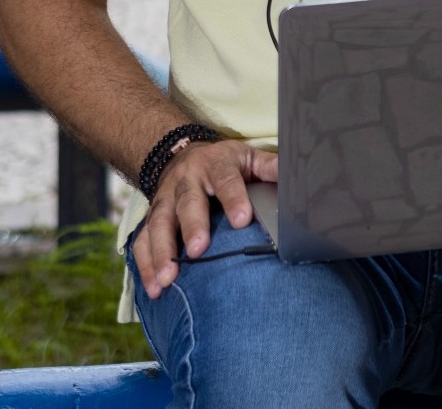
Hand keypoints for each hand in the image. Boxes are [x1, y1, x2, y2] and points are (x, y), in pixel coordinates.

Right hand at [131, 139, 278, 299]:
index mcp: (215, 164)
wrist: (183, 154)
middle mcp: (187, 181)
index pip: (226, 180)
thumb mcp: (248, 157)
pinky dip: (145, 264)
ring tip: (168, 279)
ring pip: (158, 224)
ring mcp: (165, 199)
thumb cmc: (225, 163)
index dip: (234, 199)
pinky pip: (143, 240)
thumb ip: (270, 167)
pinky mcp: (152, 217)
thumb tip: (297, 177)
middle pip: (188, 203)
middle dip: (192, 227)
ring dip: (162, 253)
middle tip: (200, 249)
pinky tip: (154, 288)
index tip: (242, 220)